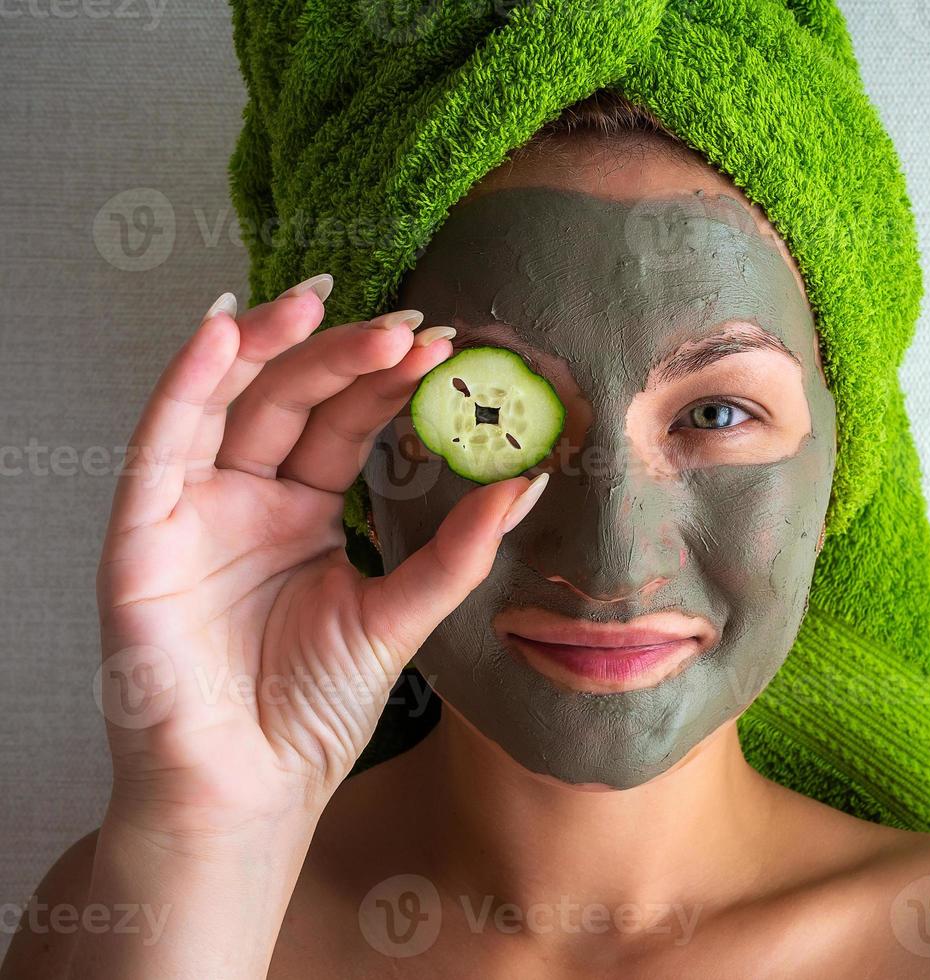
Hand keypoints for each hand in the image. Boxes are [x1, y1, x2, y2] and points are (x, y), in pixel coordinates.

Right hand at [94, 275, 545, 844]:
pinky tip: (222, 331)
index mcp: (302, 513)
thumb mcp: (397, 617)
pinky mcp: (141, 536)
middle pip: (291, 401)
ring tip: (321, 299)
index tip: (446, 345)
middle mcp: (244, 499)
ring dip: (269, 346)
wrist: (250, 792)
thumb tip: (530, 482)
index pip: (344, 424)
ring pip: (226, 404)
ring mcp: (190, 512)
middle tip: (408, 325)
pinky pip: (160, 446)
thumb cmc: (310, 712)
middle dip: (344, 355)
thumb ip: (455, 550)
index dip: (388, 381)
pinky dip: (185, 385)